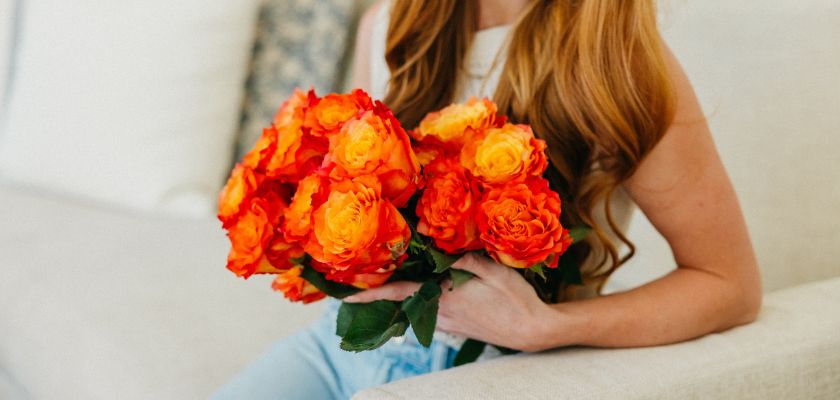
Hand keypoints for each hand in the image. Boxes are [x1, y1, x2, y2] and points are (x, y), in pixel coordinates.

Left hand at [343, 252, 557, 351]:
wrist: (532, 331)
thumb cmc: (516, 300)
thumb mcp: (496, 271)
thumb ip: (467, 258)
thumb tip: (440, 244)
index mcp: (445, 295)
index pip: (399, 293)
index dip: (371, 294)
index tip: (346, 297)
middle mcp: (440, 311)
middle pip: (401, 300)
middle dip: (379, 292)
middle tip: (356, 283)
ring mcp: (448, 321)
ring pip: (415, 306)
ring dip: (399, 297)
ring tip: (383, 283)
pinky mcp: (457, 326)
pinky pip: (429, 312)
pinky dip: (419, 302)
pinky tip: (423, 291)